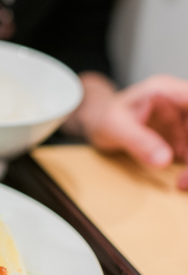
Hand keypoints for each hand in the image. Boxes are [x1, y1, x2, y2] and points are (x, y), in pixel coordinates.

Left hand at [70, 72, 187, 189]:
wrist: (95, 121)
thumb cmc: (102, 116)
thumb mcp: (115, 127)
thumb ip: (139, 142)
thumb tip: (163, 161)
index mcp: (167, 91)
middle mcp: (180, 103)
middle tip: (186, 180)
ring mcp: (184, 120)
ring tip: (182, 184)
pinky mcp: (183, 136)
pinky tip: (182, 182)